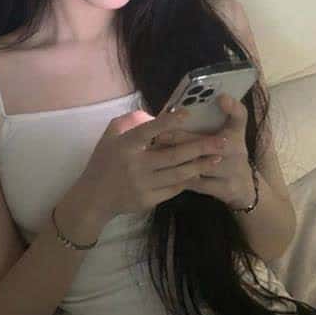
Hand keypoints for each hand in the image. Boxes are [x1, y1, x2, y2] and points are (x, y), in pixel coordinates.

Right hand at [79, 105, 228, 221]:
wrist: (93, 198)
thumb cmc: (102, 162)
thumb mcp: (109, 137)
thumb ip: (128, 122)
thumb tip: (151, 114)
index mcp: (125, 146)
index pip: (148, 131)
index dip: (167, 122)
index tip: (187, 114)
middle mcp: (135, 165)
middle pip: (173, 155)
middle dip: (200, 147)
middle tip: (221, 141)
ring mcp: (143, 184)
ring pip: (178, 173)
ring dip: (200, 165)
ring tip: (217, 157)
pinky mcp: (148, 200)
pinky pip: (173, 188)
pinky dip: (188, 180)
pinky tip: (200, 172)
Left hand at [151, 94, 254, 207]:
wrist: (242, 185)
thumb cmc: (226, 151)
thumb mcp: (226, 131)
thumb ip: (210, 118)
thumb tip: (186, 105)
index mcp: (236, 131)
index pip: (239, 115)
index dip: (233, 107)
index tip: (221, 98)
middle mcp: (238, 149)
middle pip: (212, 142)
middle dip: (184, 138)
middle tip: (160, 135)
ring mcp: (233, 170)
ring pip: (202, 165)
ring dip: (179, 160)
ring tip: (157, 154)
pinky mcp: (226, 188)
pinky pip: (199, 183)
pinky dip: (181, 178)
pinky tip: (165, 172)